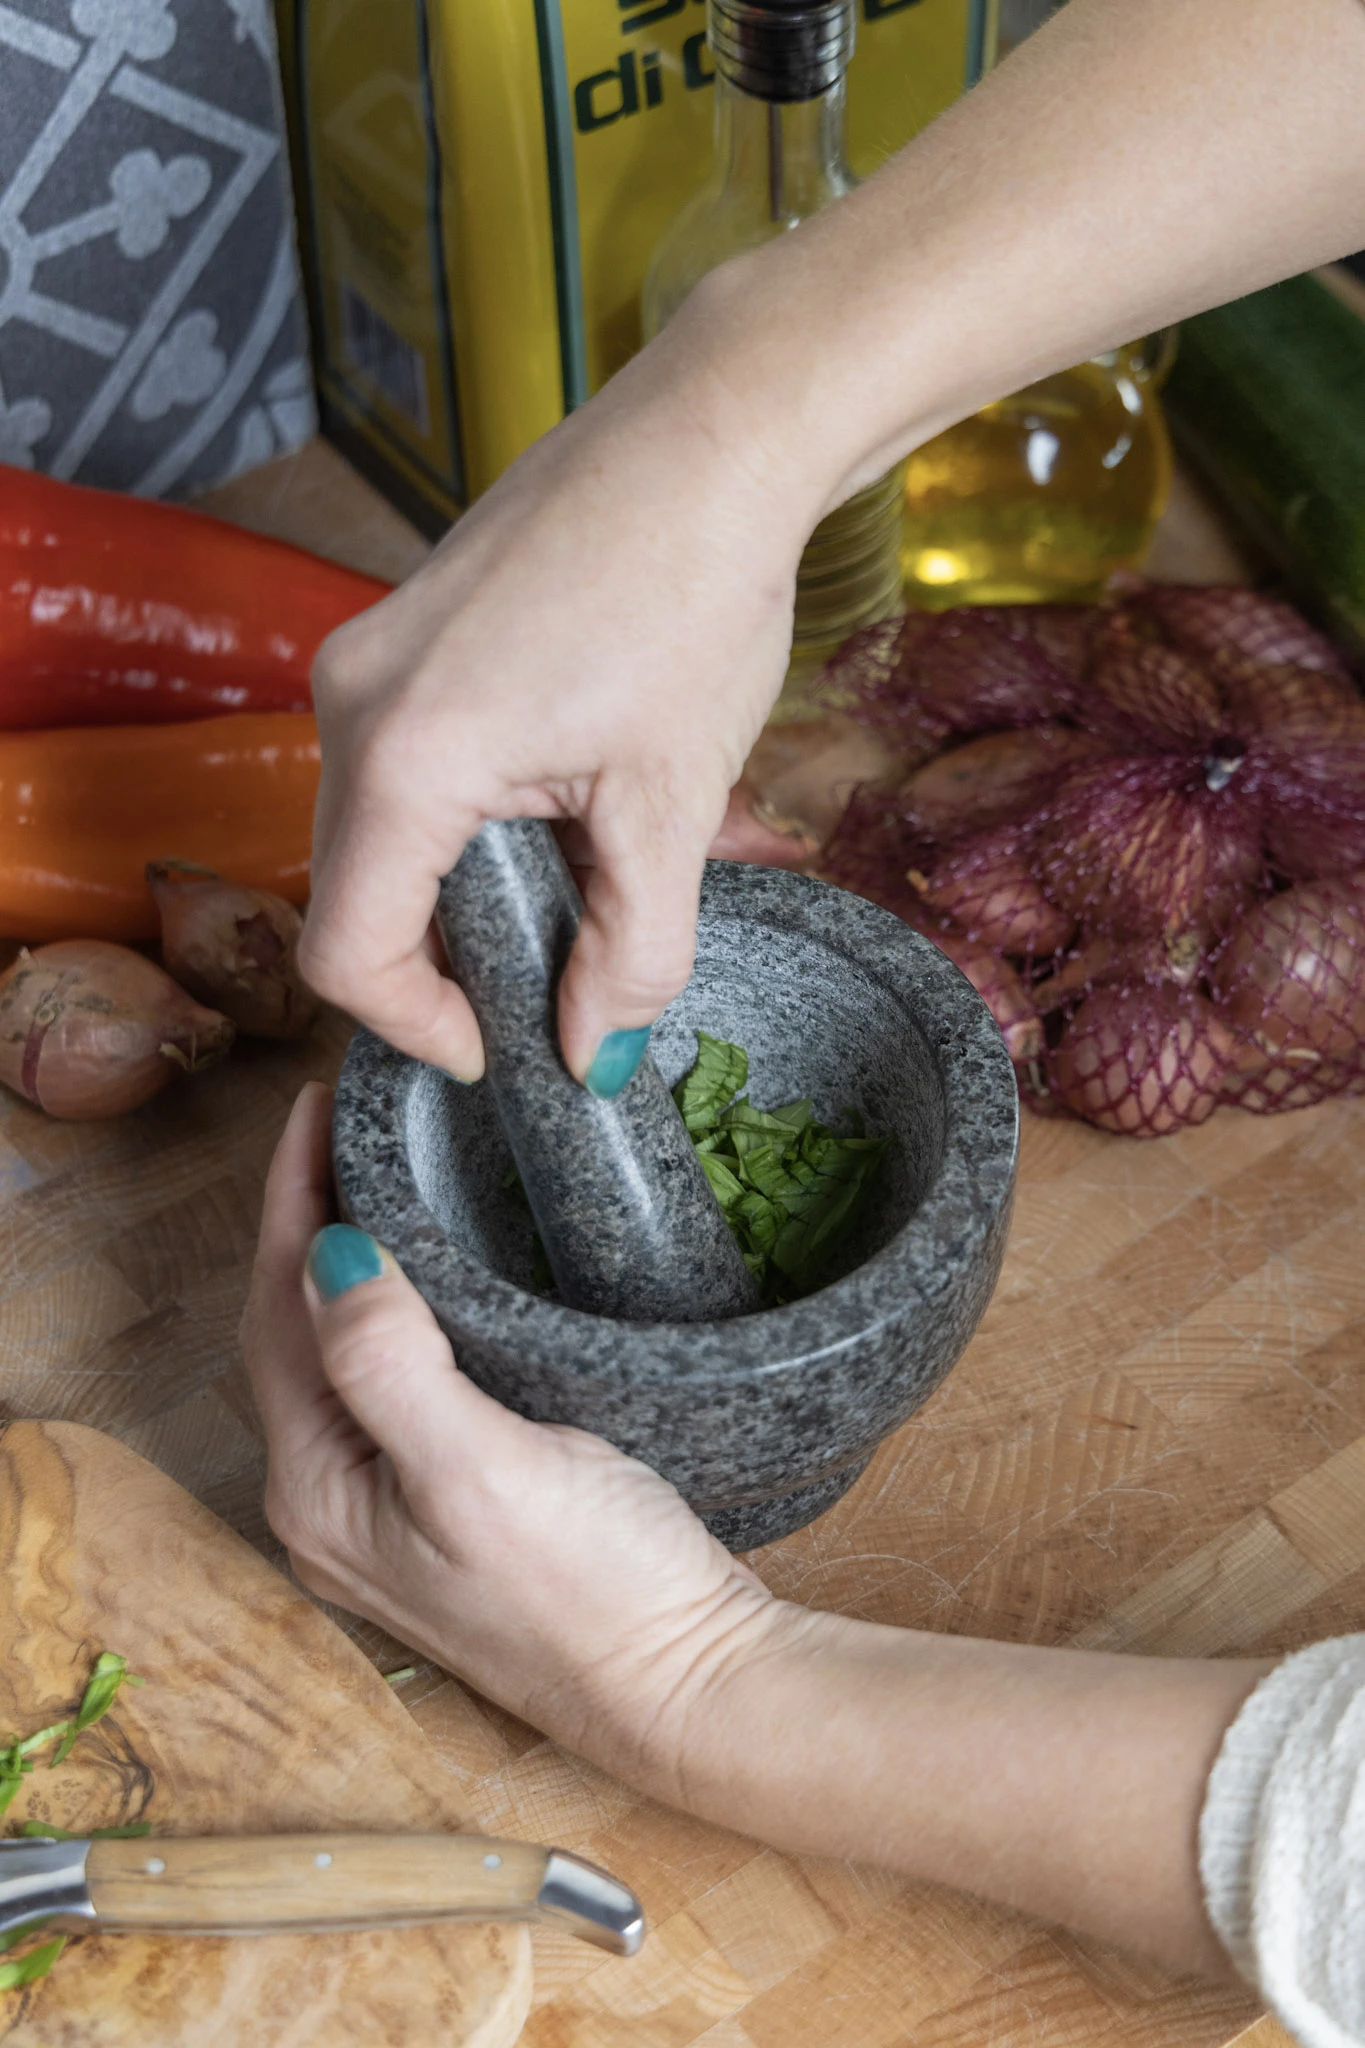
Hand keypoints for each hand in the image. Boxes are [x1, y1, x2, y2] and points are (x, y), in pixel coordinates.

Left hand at [240, 1083, 778, 1791]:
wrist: (689, 1684)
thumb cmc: (594, 1592)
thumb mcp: (482, 1472)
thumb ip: (390, 1367)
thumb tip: (328, 1254)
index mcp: (318, 1490)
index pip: (275, 1312)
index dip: (289, 1200)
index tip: (316, 1106)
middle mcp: (332, 1503)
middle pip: (290, 1332)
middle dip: (306, 1222)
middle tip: (344, 1124)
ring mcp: (387, 1508)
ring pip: (337, 1354)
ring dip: (347, 1261)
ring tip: (378, 1173)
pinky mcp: (445, 1504)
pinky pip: (388, 1380)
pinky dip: (396, 1309)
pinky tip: (432, 1275)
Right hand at [299, 307, 825, 1093]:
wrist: (711, 435)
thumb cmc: (695, 596)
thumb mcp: (671, 805)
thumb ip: (632, 952)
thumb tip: (592, 1053)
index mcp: (402, 756)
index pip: (345, 952)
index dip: (417, 1027)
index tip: (500, 1050)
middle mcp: (351, 702)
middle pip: (351, 895)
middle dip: (439, 963)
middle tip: (545, 983)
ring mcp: (365, 657)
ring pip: (373, 834)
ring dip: (453, 891)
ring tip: (567, 888)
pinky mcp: (399, 633)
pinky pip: (395, 768)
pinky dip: (457, 824)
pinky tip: (552, 811)